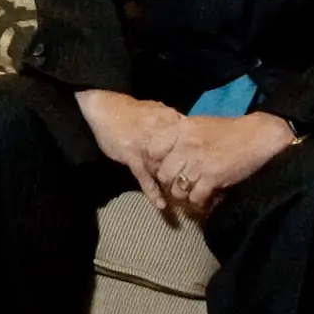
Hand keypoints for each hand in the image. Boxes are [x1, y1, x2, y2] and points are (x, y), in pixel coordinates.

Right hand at [76, 90, 189, 221]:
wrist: (105, 109)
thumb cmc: (132, 111)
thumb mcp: (157, 110)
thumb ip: (173, 122)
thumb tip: (190, 130)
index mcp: (170, 120)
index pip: (191, 141)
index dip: (199, 156)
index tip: (207, 169)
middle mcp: (162, 134)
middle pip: (181, 159)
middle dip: (189, 175)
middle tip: (197, 190)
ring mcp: (147, 148)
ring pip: (165, 171)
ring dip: (173, 186)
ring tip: (183, 202)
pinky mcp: (133, 158)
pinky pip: (145, 178)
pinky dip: (153, 192)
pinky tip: (160, 205)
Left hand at [154, 111, 297, 216]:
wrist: (257, 136)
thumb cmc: (228, 131)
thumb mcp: (198, 125)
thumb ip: (178, 136)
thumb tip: (160, 151)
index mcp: (181, 129)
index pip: (153, 150)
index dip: (154, 163)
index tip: (162, 168)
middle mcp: (186, 145)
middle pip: (163, 174)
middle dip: (169, 184)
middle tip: (178, 185)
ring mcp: (199, 163)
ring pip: (177, 190)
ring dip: (183, 195)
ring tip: (192, 192)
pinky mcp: (213, 178)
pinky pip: (195, 198)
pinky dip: (199, 202)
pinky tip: (205, 198)